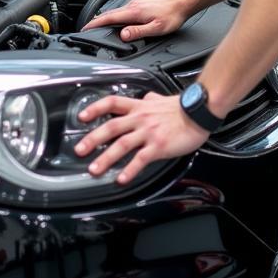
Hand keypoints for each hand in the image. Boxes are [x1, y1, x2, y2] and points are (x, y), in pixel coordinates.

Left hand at [74, 91, 207, 184]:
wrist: (199, 112)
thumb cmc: (182, 107)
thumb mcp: (161, 99)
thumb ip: (150, 100)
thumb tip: (146, 98)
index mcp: (139, 107)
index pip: (112, 103)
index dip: (95, 109)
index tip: (81, 117)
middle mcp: (141, 119)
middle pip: (111, 127)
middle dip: (92, 139)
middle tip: (79, 150)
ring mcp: (149, 133)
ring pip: (122, 145)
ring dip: (105, 158)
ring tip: (94, 170)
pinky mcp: (159, 146)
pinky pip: (141, 159)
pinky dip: (130, 170)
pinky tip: (121, 179)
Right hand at [82, 0, 189, 41]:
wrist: (182, 1)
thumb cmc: (172, 15)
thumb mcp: (156, 28)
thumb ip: (138, 31)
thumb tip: (123, 35)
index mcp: (134, 11)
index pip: (109, 17)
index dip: (95, 23)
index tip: (86, 27)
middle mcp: (133, 4)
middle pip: (110, 13)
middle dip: (97, 20)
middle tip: (88, 28)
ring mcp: (137, 2)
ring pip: (117, 11)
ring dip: (106, 17)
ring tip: (99, 25)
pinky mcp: (141, 2)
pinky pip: (123, 9)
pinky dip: (116, 15)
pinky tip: (117, 19)